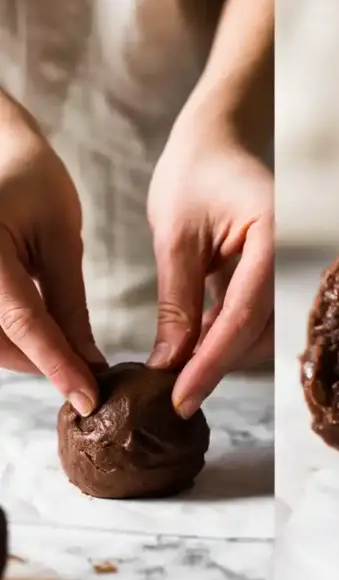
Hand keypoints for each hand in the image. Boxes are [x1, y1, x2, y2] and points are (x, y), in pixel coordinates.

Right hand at [0, 97, 102, 410]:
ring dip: (22, 356)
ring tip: (68, 357)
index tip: (89, 398)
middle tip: (88, 377)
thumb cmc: (32, 181)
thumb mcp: (60, 236)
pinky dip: (7, 339)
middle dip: (41, 364)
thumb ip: (68, 300)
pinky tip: (39, 338)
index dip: (58, 365)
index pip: (23, 322)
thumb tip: (87, 360)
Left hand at [147, 116, 272, 415]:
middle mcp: (293, 254)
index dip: (211, 363)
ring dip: (224, 353)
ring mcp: (290, 264)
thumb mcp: (175, 237)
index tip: (181, 398)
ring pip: (263, 330)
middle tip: (175, 393)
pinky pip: (259, 315)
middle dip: (219, 364)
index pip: (243, 315)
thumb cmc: (193, 173)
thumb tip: (170, 364)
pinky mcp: (279, 272)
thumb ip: (177, 303)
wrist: (217, 139)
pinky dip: (229, 335)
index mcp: (274, 235)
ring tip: (180, 371)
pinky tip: (196, 345)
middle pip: (261, 330)